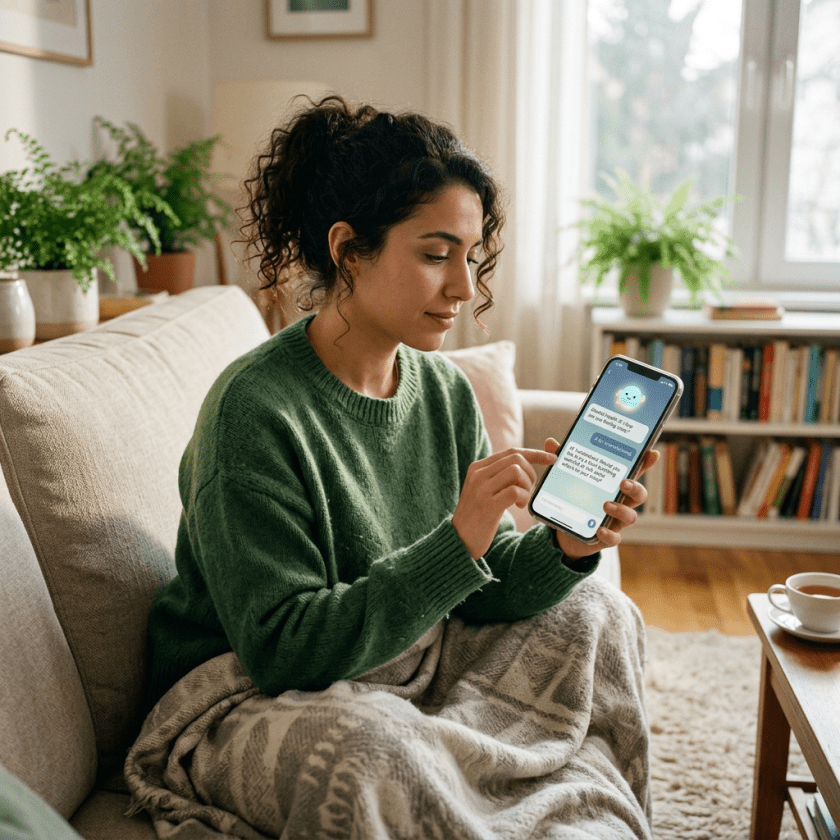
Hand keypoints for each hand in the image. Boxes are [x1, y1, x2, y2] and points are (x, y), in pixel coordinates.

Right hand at [452, 447, 556, 558]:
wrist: (458, 540)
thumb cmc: (477, 516)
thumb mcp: (484, 490)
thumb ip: (499, 476)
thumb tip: (525, 466)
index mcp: (478, 468)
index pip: (512, 451)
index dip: (535, 454)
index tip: (552, 458)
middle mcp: (478, 474)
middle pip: (517, 458)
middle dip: (532, 473)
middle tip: (529, 490)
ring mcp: (481, 489)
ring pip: (516, 471)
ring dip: (527, 485)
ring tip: (522, 499)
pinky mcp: (487, 506)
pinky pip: (514, 491)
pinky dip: (523, 497)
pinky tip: (519, 506)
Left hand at [541, 437, 659, 560]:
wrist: (566, 532)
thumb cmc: (575, 500)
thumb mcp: (567, 480)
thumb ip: (563, 462)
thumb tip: (551, 442)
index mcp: (614, 486)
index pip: (633, 473)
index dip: (645, 463)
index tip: (652, 453)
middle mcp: (620, 503)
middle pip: (639, 495)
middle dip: (635, 487)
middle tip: (623, 483)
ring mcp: (616, 521)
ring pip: (630, 516)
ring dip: (621, 510)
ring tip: (606, 505)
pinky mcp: (606, 538)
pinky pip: (614, 538)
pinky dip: (609, 534)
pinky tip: (599, 530)